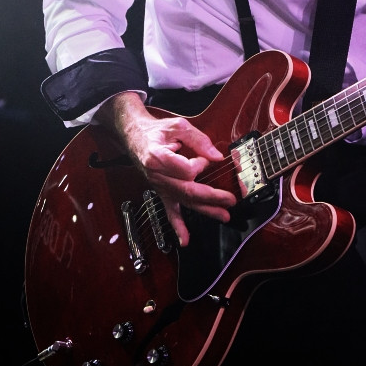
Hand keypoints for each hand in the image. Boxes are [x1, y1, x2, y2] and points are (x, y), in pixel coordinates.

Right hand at [98, 92, 237, 245]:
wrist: (135, 136)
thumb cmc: (156, 130)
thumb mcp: (178, 126)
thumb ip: (198, 140)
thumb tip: (216, 156)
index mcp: (158, 158)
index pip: (186, 170)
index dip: (200, 164)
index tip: (204, 158)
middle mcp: (157, 176)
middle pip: (188, 190)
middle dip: (212, 196)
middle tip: (230, 200)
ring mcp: (159, 186)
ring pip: (184, 201)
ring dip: (205, 210)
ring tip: (224, 215)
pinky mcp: (161, 191)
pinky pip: (169, 211)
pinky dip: (177, 227)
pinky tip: (184, 240)